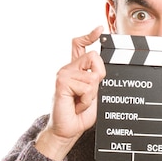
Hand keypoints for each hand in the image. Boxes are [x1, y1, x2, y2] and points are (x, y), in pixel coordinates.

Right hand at [35, 26, 105, 160]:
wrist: (67, 130)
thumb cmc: (79, 115)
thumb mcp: (93, 94)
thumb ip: (95, 79)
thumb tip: (98, 70)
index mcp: (75, 70)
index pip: (79, 45)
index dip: (90, 36)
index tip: (99, 29)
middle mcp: (68, 69)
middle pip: (94, 57)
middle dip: (99, 77)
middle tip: (89, 94)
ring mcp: (63, 74)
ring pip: (92, 75)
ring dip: (91, 94)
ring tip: (80, 102)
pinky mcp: (62, 81)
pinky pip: (86, 85)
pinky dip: (86, 99)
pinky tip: (76, 104)